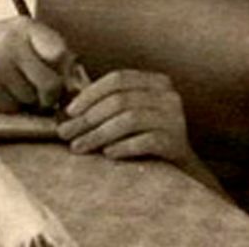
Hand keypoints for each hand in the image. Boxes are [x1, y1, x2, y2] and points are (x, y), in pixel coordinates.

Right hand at [0, 16, 72, 111]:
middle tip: (42, 95)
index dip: (63, 70)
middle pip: (50, 84)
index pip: (60, 53)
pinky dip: (8, 104)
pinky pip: (11, 107)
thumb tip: (75, 85)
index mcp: (25, 27)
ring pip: (30, 99)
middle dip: (49, 95)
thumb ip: (48, 51)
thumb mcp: (19, 34)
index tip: (58, 74)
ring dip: (26, 100)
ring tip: (11, 85)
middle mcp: (12, 44)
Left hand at [57, 69, 195, 165]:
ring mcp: (175, 118)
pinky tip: (107, 154)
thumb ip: (104, 105)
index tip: (70, 111)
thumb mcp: (129, 113)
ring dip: (99, 134)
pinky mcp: (177, 142)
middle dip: (88, 118)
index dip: (90, 94)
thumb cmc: (146, 136)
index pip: (117, 79)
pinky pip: (146, 141)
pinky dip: (123, 146)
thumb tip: (66, 113)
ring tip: (80, 146)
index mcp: (155, 81)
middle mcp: (168, 96)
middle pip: (120, 100)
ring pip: (129, 119)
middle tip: (66, 133)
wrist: (182, 168)